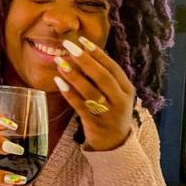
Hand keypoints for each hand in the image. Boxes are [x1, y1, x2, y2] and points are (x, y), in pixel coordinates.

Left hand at [52, 36, 135, 150]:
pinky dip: (69, 93)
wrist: (115, 144)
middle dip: (85, 60)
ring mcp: (109, 114)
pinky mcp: (95, 124)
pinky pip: (80, 106)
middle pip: (103, 77)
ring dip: (74, 75)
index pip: (113, 68)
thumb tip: (87, 52)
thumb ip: (107, 77)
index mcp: (127, 90)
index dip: (98, 53)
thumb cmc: (111, 112)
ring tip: (60, 62)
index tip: (83, 40)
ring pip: (90, 91)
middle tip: (69, 47)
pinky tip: (59, 82)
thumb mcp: (117, 95)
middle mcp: (121, 101)